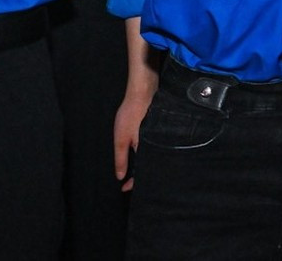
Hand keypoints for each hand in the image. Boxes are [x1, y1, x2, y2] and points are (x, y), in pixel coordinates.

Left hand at [113, 72, 155, 191]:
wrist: (143, 91)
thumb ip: (121, 158)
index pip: (142, 174)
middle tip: (131, 182)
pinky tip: (143, 153)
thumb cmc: (131, 115)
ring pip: (154, 157)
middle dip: (142, 176)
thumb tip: (120, 176)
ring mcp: (160, 138)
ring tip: (136, 171)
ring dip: (146, 165)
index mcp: (147, 151)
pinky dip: (149, 154)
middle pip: (151, 167)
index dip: (133, 183)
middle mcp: (157, 146)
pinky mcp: (160, 131)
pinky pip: (155, 148)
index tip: (124, 188)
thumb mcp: (121, 138)